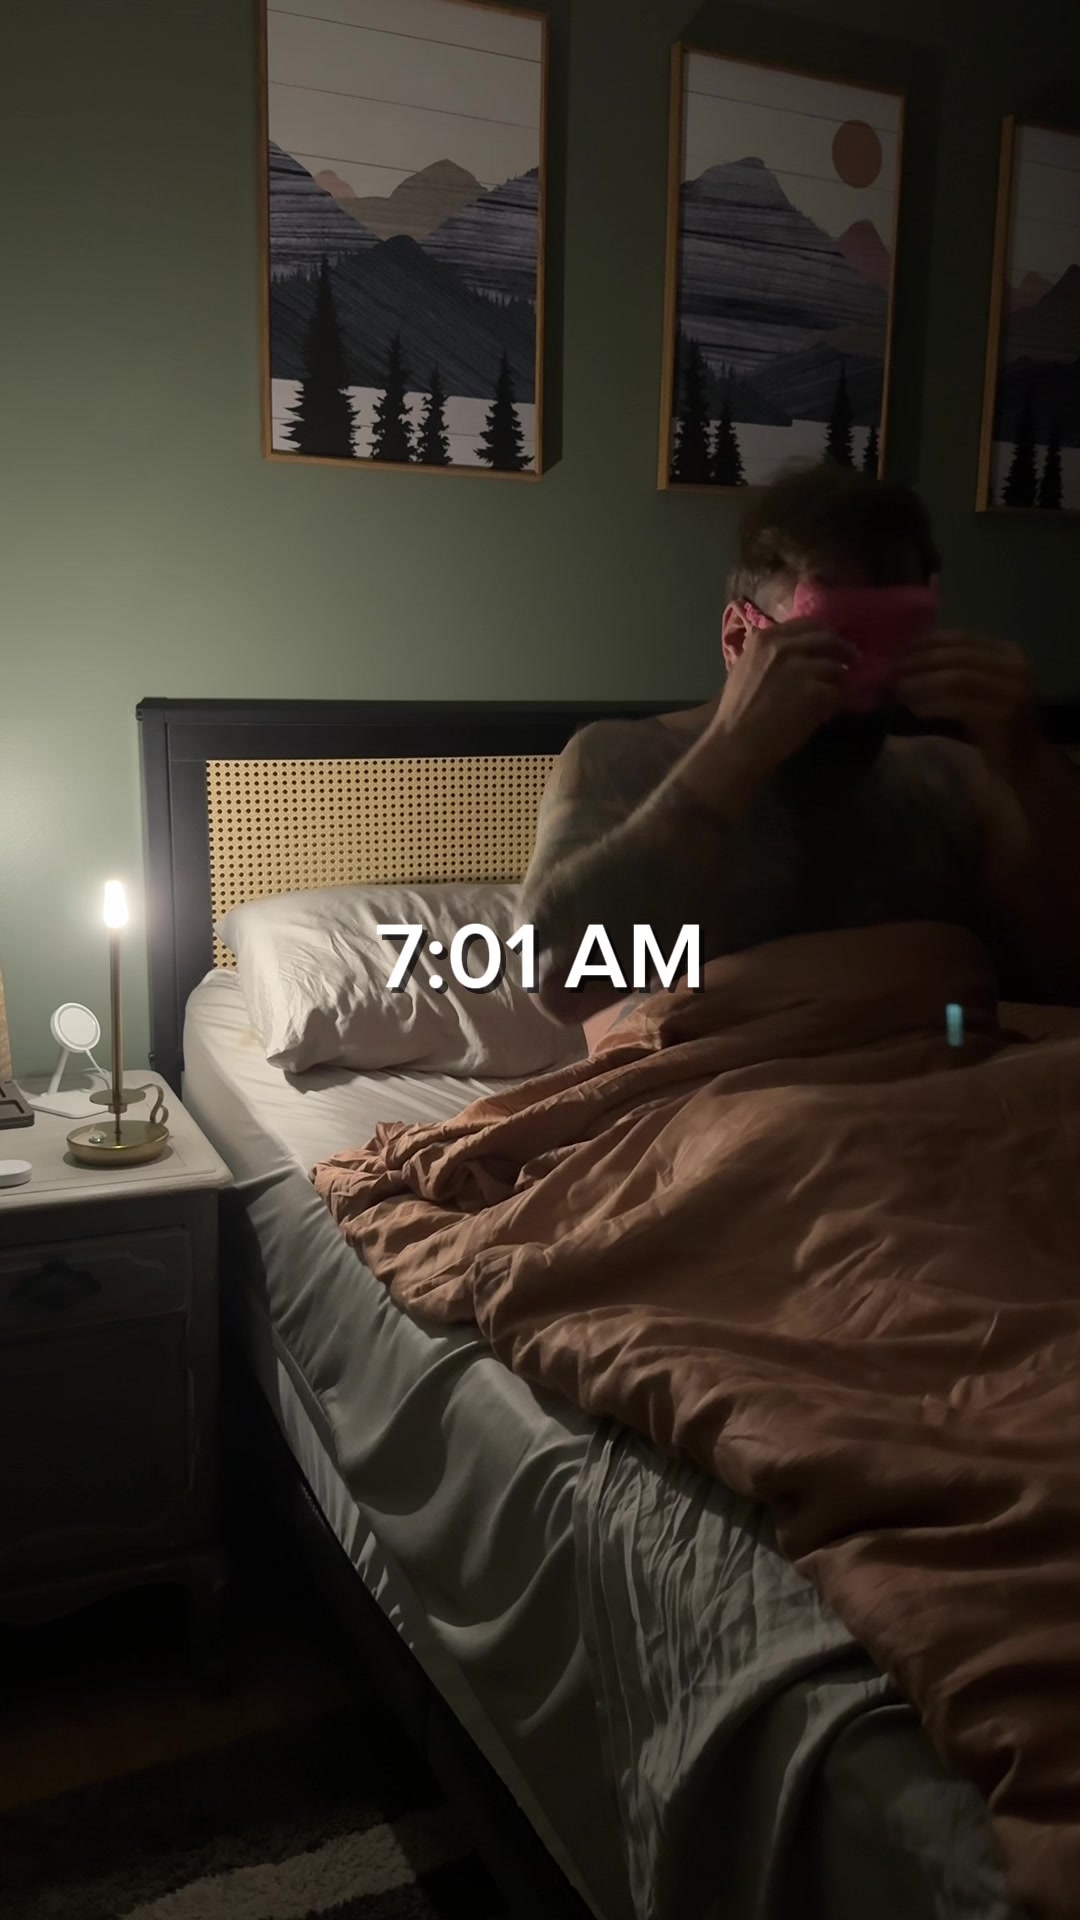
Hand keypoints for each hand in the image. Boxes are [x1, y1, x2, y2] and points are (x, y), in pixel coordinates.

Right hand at [708, 621, 855, 777]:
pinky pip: (837, 693)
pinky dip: (836, 702)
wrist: (736, 742)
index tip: (831, 644)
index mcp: (766, 638)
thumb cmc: (735, 711)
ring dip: (839, 681)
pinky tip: (829, 711)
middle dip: (843, 650)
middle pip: (828, 639)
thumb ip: (769, 653)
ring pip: (836, 667)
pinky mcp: (815, 692)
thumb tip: (795, 650)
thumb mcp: (745, 667)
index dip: (824, 634)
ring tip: (836, 692)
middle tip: (851, 661)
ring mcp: (801, 668)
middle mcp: (785, 647)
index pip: (808, 624)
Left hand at [892, 630, 1040, 780]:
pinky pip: (958, 705)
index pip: (963, 638)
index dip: (929, 641)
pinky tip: (915, 710)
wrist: (1024, 759)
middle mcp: (1015, 668)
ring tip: (899, 690)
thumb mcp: (980, 687)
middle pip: (958, 656)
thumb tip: (908, 656)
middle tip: (893, 672)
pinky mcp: (1002, 717)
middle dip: (921, 662)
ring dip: (922, 683)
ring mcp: (1012, 692)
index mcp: (1010, 653)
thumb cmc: (993, 722)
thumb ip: (956, 668)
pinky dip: (932, 705)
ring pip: (956, 679)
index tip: (902, 648)